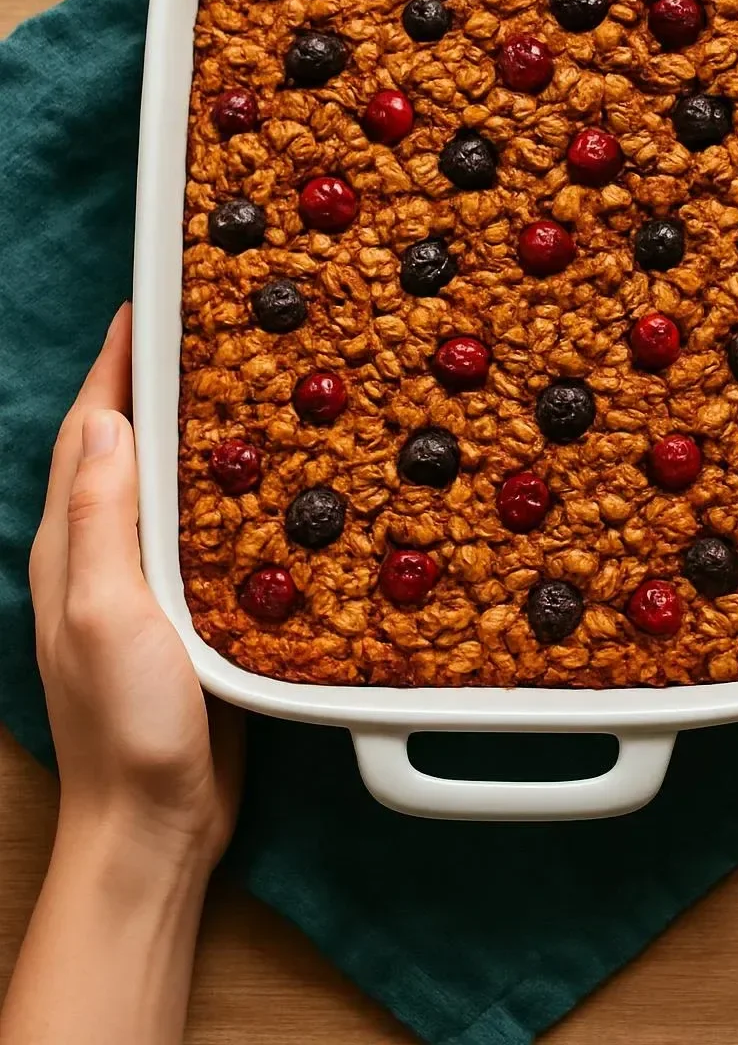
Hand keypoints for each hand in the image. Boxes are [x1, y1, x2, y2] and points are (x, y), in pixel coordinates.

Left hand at [29, 305, 242, 870]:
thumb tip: (110, 421)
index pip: (89, 431)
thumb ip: (103, 517)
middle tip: (216, 333)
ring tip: (251, 385)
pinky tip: (272, 480)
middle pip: (128, 447)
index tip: (149, 308)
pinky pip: (208, 531)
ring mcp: (145, 584)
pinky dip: (230, 491)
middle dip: (159, 384)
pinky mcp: (189, 612)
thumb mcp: (104, 611)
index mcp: (72, 543)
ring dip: (199, 433)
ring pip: (172, 486)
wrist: (154, 822)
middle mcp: (103, 554)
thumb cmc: (122, 723)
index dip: (114, 366)